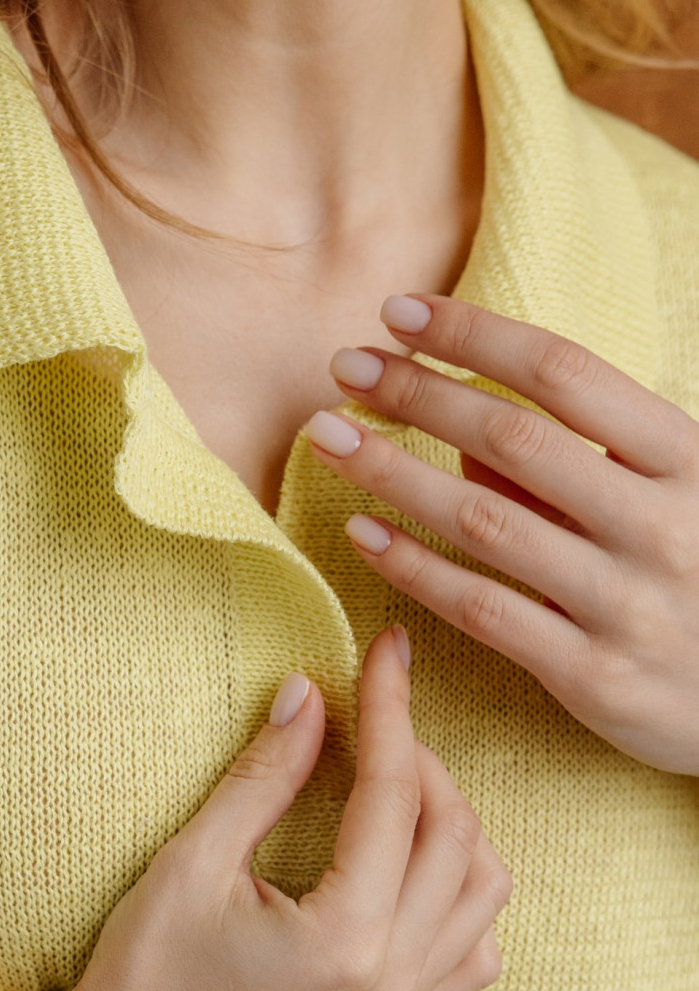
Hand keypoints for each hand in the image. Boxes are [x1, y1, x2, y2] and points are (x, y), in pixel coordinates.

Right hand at [0, 629, 510, 990]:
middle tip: (368, 716)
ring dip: (452, 822)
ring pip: (484, 893)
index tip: (387, 650)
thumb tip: (309, 694)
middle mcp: (391, 978)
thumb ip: (262, 775)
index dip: (390, 710)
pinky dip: (462, 892)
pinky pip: (474, 951)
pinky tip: (409, 860)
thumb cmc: (144, 972)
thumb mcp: (192, 861)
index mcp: (344, 937)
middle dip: (420, 758)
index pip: (393, 796)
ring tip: (391, 781)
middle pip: (454, 835)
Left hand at [304, 294, 698, 774]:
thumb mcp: (680, 496)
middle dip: (416, 393)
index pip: (564, 373)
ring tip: (327, 437)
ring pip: (484, 523)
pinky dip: (414, 568)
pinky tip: (361, 533)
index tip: (399, 312)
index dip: (473, 335)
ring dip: (392, 472)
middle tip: (343, 366)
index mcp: (692, 460)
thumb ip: (580, 462)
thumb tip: (461, 431)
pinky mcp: (597, 679)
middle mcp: (664, 527)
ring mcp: (629, 606)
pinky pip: (484, 611)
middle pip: (512, 438)